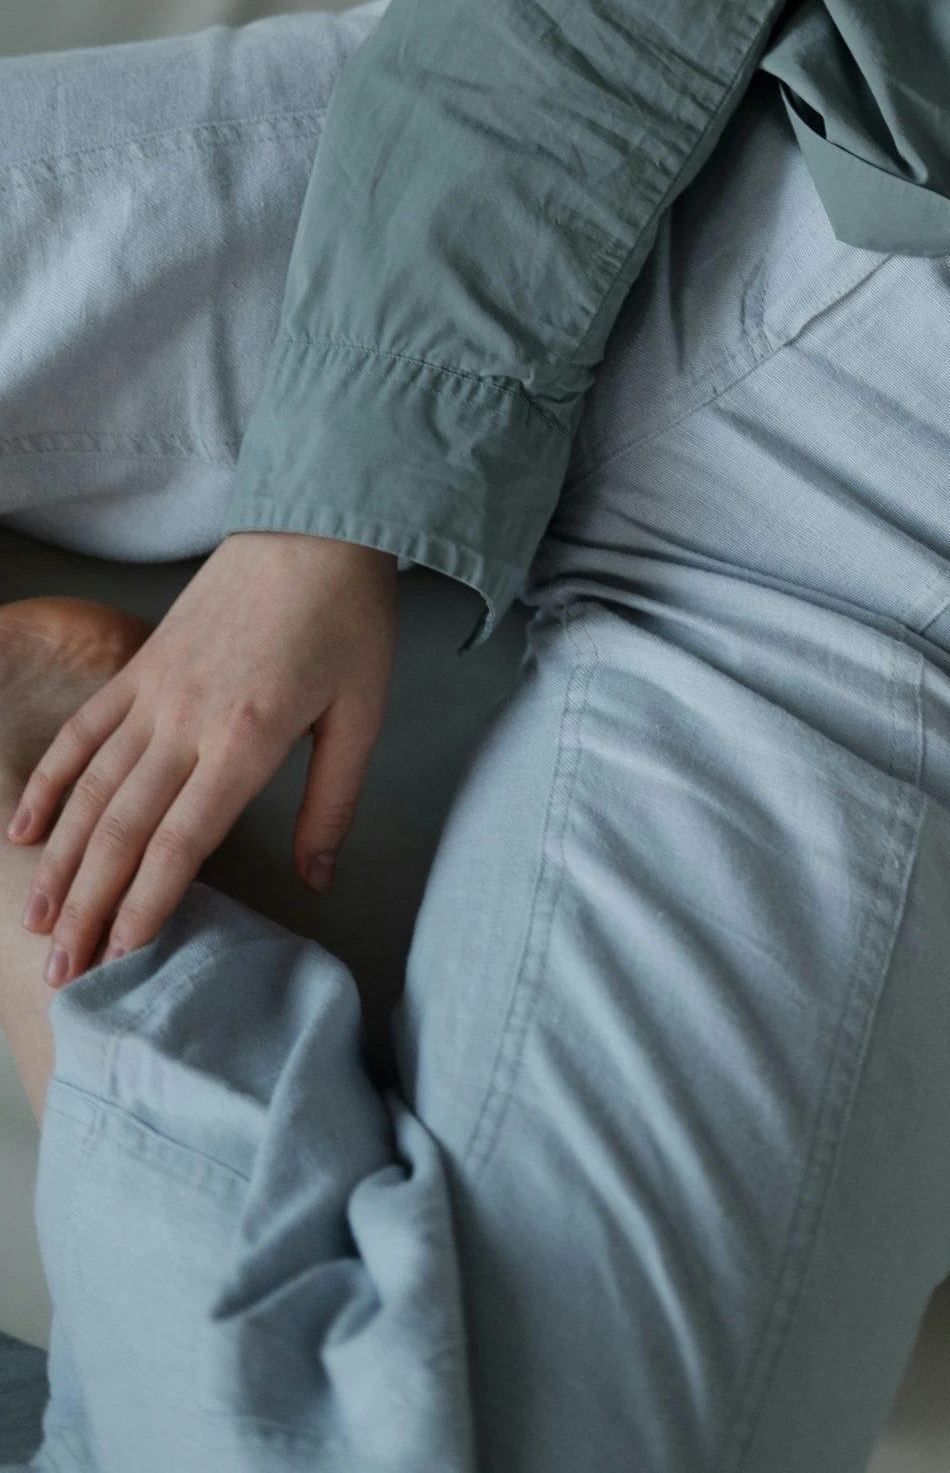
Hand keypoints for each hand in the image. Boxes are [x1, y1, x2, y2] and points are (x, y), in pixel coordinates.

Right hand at [7, 531, 397, 984]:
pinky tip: (25, 829)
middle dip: (90, 907)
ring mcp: (154, 693)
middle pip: (124, 829)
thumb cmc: (348, 620)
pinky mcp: (140, 668)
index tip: (119, 959)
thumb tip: (317, 880)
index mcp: (247, 739)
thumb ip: (333, 803)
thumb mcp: (364, 714)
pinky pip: (84, 732)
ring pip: (92, 788)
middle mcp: (187, 721)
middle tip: (63, 974)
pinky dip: (49, 781)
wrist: (313, 527)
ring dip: (61, 859)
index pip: (182, 840)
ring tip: (38, 921)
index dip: (147, 905)